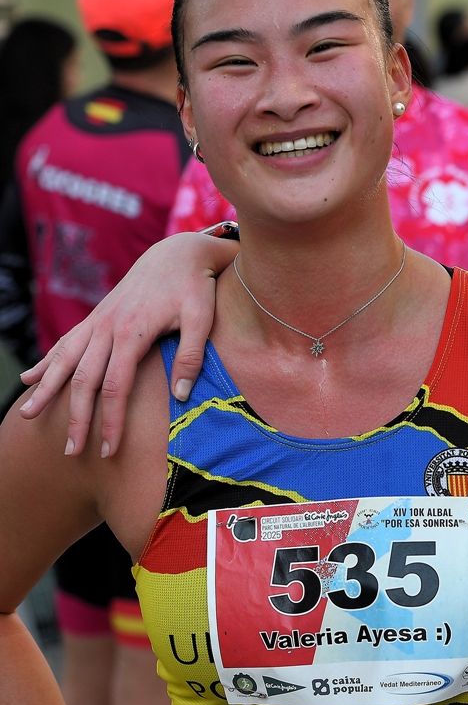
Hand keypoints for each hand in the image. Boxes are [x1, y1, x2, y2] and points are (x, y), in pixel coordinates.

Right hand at [18, 232, 233, 456]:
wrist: (177, 252)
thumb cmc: (194, 286)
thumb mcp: (202, 318)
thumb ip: (190, 356)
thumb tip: (180, 396)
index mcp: (132, 332)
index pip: (115, 388)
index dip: (110, 421)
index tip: (108, 450)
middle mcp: (107, 328)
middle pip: (84, 381)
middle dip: (76, 418)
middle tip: (71, 451)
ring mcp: (97, 322)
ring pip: (65, 361)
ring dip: (46, 390)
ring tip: (28, 416)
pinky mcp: (96, 318)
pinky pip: (65, 343)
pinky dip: (46, 362)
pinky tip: (28, 379)